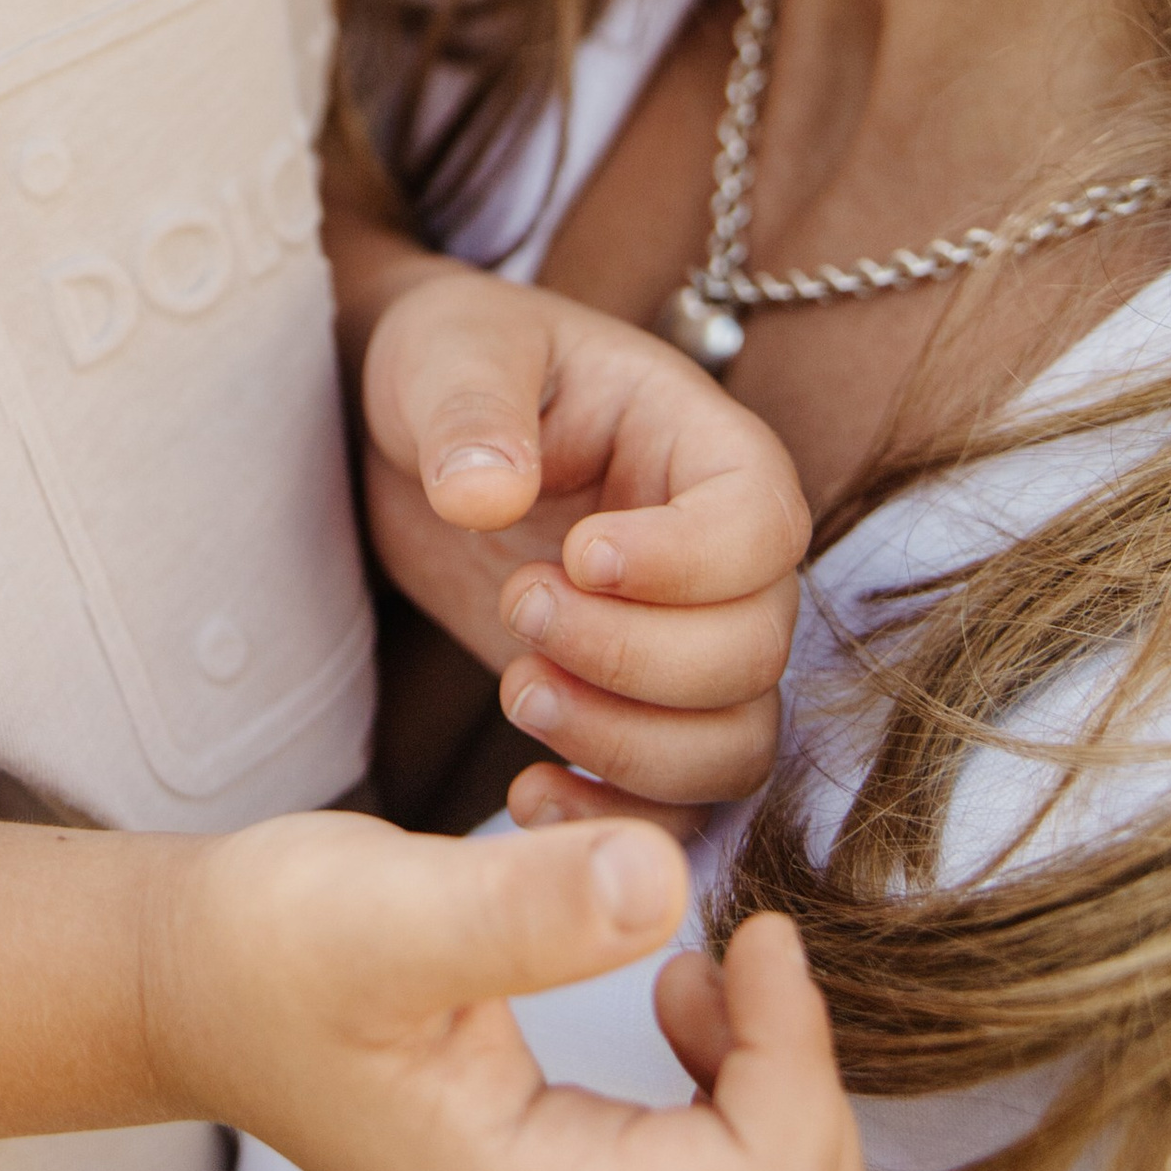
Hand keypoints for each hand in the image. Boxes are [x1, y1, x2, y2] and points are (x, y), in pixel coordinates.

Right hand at [149, 807, 864, 1170]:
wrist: (191, 986)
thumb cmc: (271, 944)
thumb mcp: (384, 906)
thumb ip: (523, 907)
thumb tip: (666, 877)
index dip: (797, 1051)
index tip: (751, 927)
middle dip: (807, 1086)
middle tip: (741, 949)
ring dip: (781, 1096)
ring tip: (698, 973)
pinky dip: (745, 1107)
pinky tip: (673, 1001)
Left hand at [358, 267, 809, 816]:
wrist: (408, 431)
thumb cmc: (451, 361)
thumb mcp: (450, 351)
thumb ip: (471, 409)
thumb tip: (484, 493)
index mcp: (704, 446)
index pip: (762, 525)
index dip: (686, 562)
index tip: (576, 553)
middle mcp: (724, 556)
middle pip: (755, 649)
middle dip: (633, 656)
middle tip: (519, 606)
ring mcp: (687, 640)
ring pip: (736, 743)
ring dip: (629, 746)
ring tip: (517, 692)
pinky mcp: (636, 709)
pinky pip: (682, 801)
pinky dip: (621, 818)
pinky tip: (528, 793)